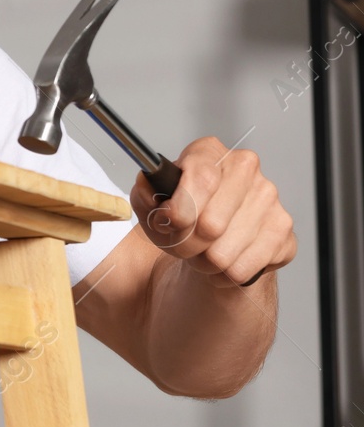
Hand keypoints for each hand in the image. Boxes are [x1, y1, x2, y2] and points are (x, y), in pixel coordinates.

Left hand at [134, 136, 296, 288]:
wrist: (211, 235)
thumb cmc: (182, 212)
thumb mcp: (151, 200)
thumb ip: (144, 193)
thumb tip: (148, 189)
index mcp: (210, 152)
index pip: (201, 180)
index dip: (178, 211)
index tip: (167, 222)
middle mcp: (245, 168)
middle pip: (211, 225)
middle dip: (186, 244)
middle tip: (181, 243)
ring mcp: (269, 199)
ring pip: (224, 254)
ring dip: (203, 263)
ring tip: (200, 252)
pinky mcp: (283, 232)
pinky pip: (242, 270)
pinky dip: (224, 275)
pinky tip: (222, 261)